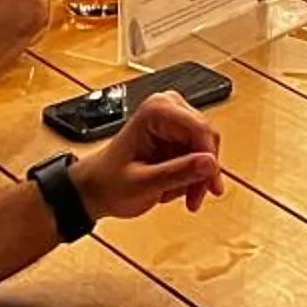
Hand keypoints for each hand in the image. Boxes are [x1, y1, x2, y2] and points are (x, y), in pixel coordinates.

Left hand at [76, 92, 224, 219]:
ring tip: (187, 198)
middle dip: (203, 171)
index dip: (209, 158)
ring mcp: (174, 119)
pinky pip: (199, 154)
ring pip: (206, 148)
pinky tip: (179, 189)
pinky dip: (193, 175)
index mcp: (156, 111)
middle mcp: (167, 107)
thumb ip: (178, 173)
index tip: (211, 185)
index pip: (199, 128)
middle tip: (196, 198)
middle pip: (205, 137)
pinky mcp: (177, 134)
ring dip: (199, 176)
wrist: (96, 189)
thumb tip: (210, 163)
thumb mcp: (143, 183)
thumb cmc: (109, 183)